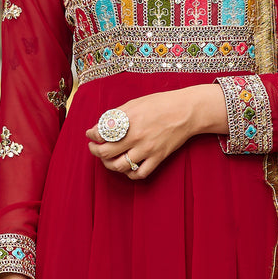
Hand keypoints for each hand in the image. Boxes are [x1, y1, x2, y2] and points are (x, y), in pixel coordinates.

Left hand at [85, 85, 227, 179]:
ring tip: (108, 159)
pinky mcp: (158, 158)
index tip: (91, 135)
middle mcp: (136, 136)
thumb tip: (101, 126)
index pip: (101, 133)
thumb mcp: (135, 103)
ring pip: (119, 166)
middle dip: (95, 151)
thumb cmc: (161, 104)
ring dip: (109, 164)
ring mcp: (147, 149)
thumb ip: (117, 115)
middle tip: (94, 147)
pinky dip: (130, 174)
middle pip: (106, 153)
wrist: (186, 111)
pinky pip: (139, 174)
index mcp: (128, 120)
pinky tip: (127, 168)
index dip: (92, 135)